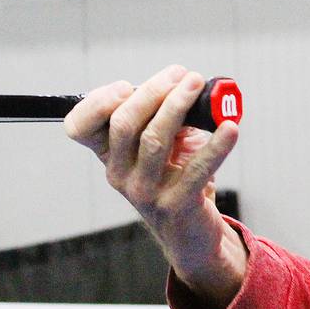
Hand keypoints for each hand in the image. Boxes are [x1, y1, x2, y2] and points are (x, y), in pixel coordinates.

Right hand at [64, 64, 245, 308]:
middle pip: (123, 124)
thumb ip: (163, 114)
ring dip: (178, 106)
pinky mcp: (177, 205)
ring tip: (198, 85)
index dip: (98, 102)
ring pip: (154, 140)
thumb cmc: (176, 177)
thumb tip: (186, 83)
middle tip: (183, 75)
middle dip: (153, 91)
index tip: (127, 85)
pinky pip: (197, 169)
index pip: (79, 128)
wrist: (191, 233)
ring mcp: (145, 192)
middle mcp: (119, 174)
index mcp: (109, 156)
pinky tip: (230, 128)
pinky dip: (216, 145)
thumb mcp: (161, 145)